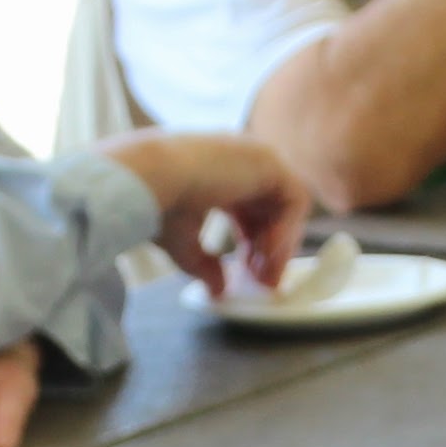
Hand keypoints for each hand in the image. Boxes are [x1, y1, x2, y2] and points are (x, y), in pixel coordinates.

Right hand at [98, 130, 309, 292]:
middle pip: (271, 210)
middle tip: (265, 285)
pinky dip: (287, 228)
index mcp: (218, 174)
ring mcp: (257, 156)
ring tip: (266, 274)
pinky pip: (295, 199)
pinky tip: (265, 252)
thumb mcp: (184, 244)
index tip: (252, 279)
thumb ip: (205, 264)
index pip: (249, 212)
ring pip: (287, 206)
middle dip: (270, 251)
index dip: (253, 247)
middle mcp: (240, 162)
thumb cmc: (157, 206)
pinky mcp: (269, 160)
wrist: (150, 178)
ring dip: (280, 244)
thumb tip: (218, 290)